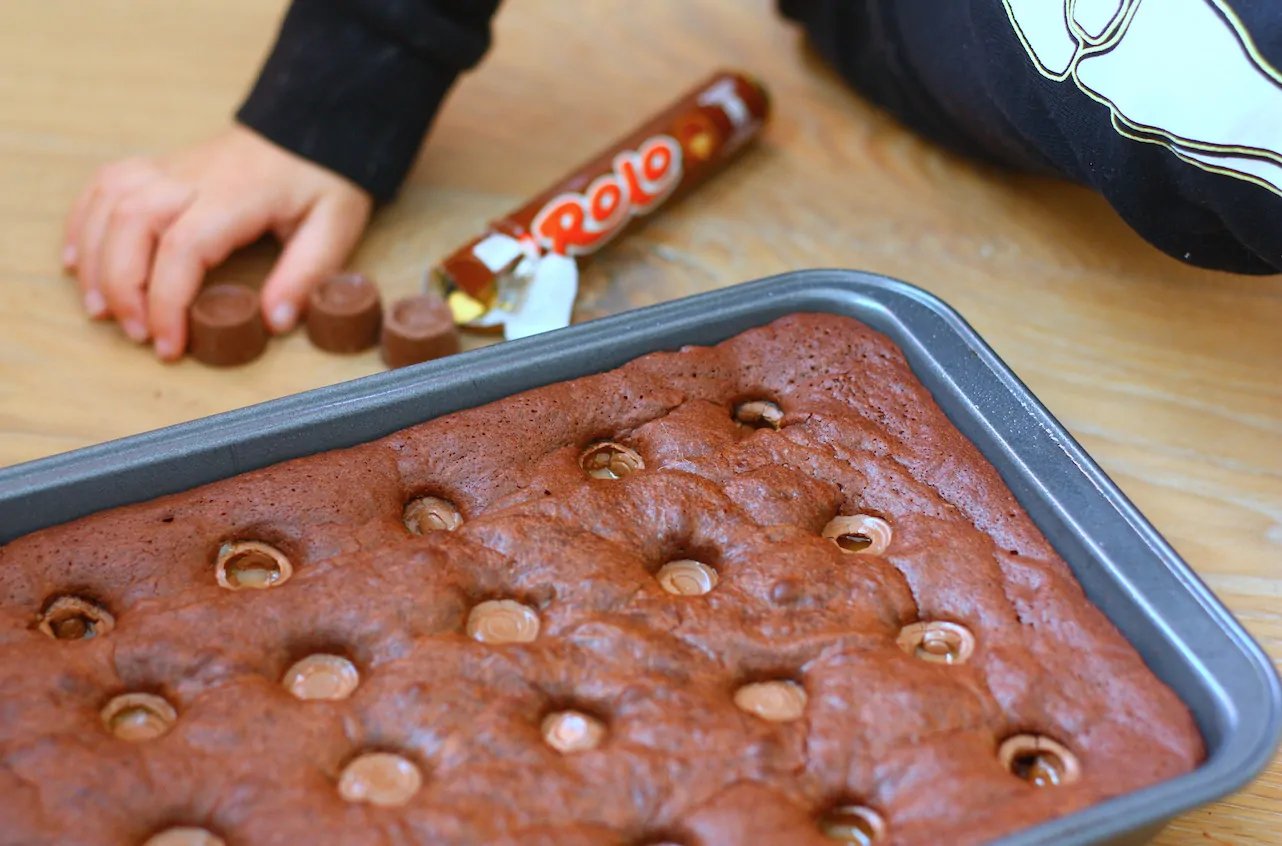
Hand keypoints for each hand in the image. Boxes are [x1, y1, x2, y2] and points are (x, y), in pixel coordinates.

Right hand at [63, 125, 372, 360]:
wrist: (311, 125)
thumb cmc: (324, 179)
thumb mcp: (335, 226)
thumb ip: (306, 273)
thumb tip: (273, 321)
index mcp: (237, 195)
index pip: (183, 248)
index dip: (167, 302)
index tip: (170, 345)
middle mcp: (194, 177)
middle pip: (132, 224)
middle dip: (122, 287)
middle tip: (137, 335)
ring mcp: (172, 167)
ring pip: (110, 203)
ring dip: (95, 260)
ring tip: (100, 309)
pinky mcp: (160, 166)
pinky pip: (105, 184)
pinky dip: (84, 222)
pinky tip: (79, 260)